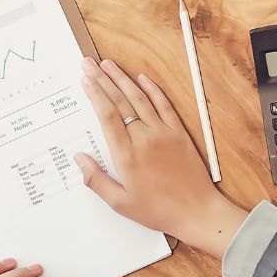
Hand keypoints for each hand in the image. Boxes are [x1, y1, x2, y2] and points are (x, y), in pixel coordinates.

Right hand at [74, 58, 247, 257]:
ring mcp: (163, 133)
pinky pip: (164, 105)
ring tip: (108, 64)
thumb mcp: (121, 203)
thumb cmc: (159, 210)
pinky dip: (152, 89)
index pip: (107, 115)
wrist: (198, 213)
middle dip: (102, 80)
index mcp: (127, 155)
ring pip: (139, 98)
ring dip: (122, 79)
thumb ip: (96, 180)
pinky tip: (141, 78)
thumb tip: (79, 159)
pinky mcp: (179, 133)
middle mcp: (144, 138)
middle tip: (89, 64)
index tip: (85, 80)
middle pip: (119, 101)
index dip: (95, 94)